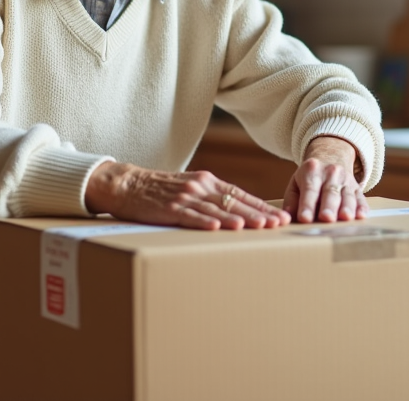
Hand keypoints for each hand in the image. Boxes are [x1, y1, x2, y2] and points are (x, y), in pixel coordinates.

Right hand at [85, 162, 290, 230]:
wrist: (127, 184)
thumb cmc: (159, 190)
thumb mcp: (189, 187)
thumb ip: (210, 197)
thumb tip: (236, 212)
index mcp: (207, 181)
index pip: (240, 195)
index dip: (261, 206)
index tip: (281, 216)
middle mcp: (200, 187)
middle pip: (234, 202)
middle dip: (258, 214)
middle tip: (279, 224)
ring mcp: (185, 197)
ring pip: (217, 209)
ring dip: (238, 218)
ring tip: (257, 227)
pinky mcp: (169, 208)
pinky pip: (190, 216)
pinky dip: (204, 222)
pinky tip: (218, 228)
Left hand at [283, 136, 368, 222]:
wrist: (331, 156)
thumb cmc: (310, 177)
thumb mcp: (296, 183)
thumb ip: (291, 200)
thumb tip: (287, 216)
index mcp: (312, 171)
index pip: (309, 190)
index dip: (307, 205)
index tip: (304, 218)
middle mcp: (331, 173)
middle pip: (330, 192)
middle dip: (328, 206)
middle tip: (326, 218)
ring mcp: (346, 180)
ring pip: (347, 195)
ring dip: (347, 207)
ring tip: (345, 218)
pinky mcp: (357, 187)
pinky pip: (361, 197)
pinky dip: (362, 207)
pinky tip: (361, 215)